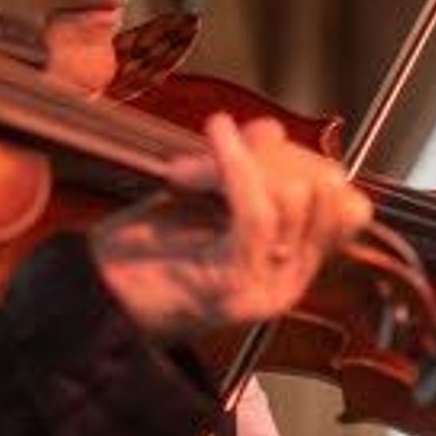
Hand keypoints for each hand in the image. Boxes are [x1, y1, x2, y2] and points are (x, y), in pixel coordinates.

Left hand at [94, 113, 374, 345]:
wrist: (90, 306)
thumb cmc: (140, 256)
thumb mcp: (203, 203)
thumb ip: (246, 171)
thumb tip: (270, 129)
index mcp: (292, 266)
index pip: (345, 204)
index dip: (309, 161)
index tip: (262, 144)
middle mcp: (288, 282)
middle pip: (322, 191)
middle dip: (275, 154)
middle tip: (217, 151)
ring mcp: (265, 288)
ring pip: (293, 197)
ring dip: (243, 163)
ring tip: (193, 166)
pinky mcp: (232, 284)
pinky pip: (255, 212)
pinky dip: (235, 163)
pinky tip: (217, 133)